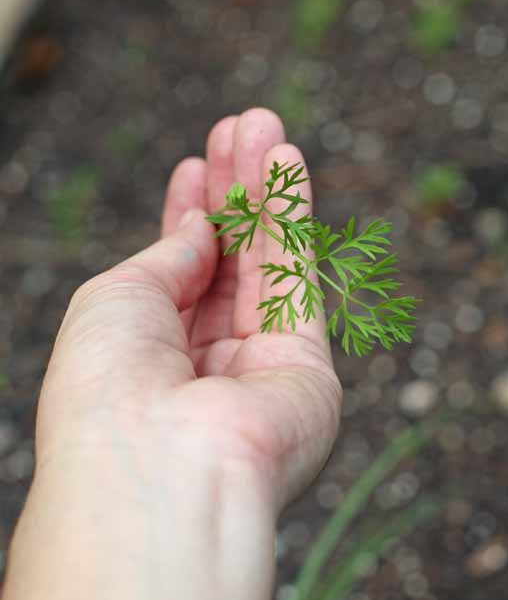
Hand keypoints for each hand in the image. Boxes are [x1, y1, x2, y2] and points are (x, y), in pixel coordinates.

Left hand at [0, 109, 341, 599]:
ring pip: (268, 262)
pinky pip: (301, 277)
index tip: (194, 167)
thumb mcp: (115, 301)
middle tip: (240, 127)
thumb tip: (203, 227)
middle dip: (233, 193)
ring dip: (267, 192)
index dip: (188, 217)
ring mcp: (259, 366)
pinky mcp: (308, 368)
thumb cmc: (109, 391)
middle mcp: (207, 363)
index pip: (177, 275)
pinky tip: (288, 164)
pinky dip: (294, 218)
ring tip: (265, 128)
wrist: (157, 472)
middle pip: (228, 263)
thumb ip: (168, 258)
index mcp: (149, 357)